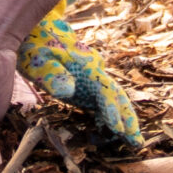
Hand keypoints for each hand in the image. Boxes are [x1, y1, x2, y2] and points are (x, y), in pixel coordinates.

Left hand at [17, 0, 142, 147]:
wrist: (36, 31)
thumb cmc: (35, 47)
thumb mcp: (38, 61)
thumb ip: (52, 75)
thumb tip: (69, 91)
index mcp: (86, 67)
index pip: (106, 91)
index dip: (113, 110)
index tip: (118, 129)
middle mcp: (95, 72)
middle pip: (117, 96)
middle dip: (128, 118)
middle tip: (136, 142)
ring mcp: (91, 79)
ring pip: (114, 99)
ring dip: (124, 119)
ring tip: (133, 141)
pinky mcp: (85, 85)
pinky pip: (103, 102)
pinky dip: (112, 116)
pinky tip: (114, 132)